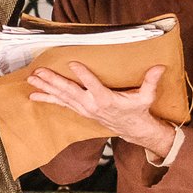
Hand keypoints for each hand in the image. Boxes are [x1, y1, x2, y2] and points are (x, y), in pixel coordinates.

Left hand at [28, 61, 177, 157]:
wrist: (132, 129)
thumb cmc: (138, 110)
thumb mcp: (146, 97)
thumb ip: (151, 81)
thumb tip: (160, 67)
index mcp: (106, 100)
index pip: (93, 85)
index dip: (83, 74)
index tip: (72, 63)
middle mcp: (91, 105)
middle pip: (70, 91)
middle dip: (53, 81)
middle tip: (39, 72)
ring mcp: (83, 108)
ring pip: (62, 97)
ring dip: (46, 88)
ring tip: (32, 80)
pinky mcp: (80, 110)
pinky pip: (61, 104)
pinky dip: (47, 99)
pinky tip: (34, 95)